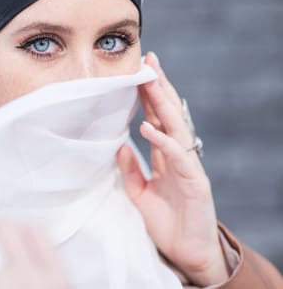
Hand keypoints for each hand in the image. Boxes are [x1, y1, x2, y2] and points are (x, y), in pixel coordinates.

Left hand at [117, 52, 229, 285]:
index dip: (148, 95)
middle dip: (158, 87)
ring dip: (162, 103)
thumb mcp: (140, 194)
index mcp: (166, 155)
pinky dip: (164, 140)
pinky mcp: (195, 182)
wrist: (188, 253)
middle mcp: (179, 155)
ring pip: (176, 127)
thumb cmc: (167, 222)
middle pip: (168, 115)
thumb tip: (119, 145)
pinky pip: (178, 156)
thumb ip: (130, 170)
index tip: (137, 71)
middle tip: (149, 60)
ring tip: (150, 80)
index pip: (156, 118)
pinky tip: (149, 125)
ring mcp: (189, 166)